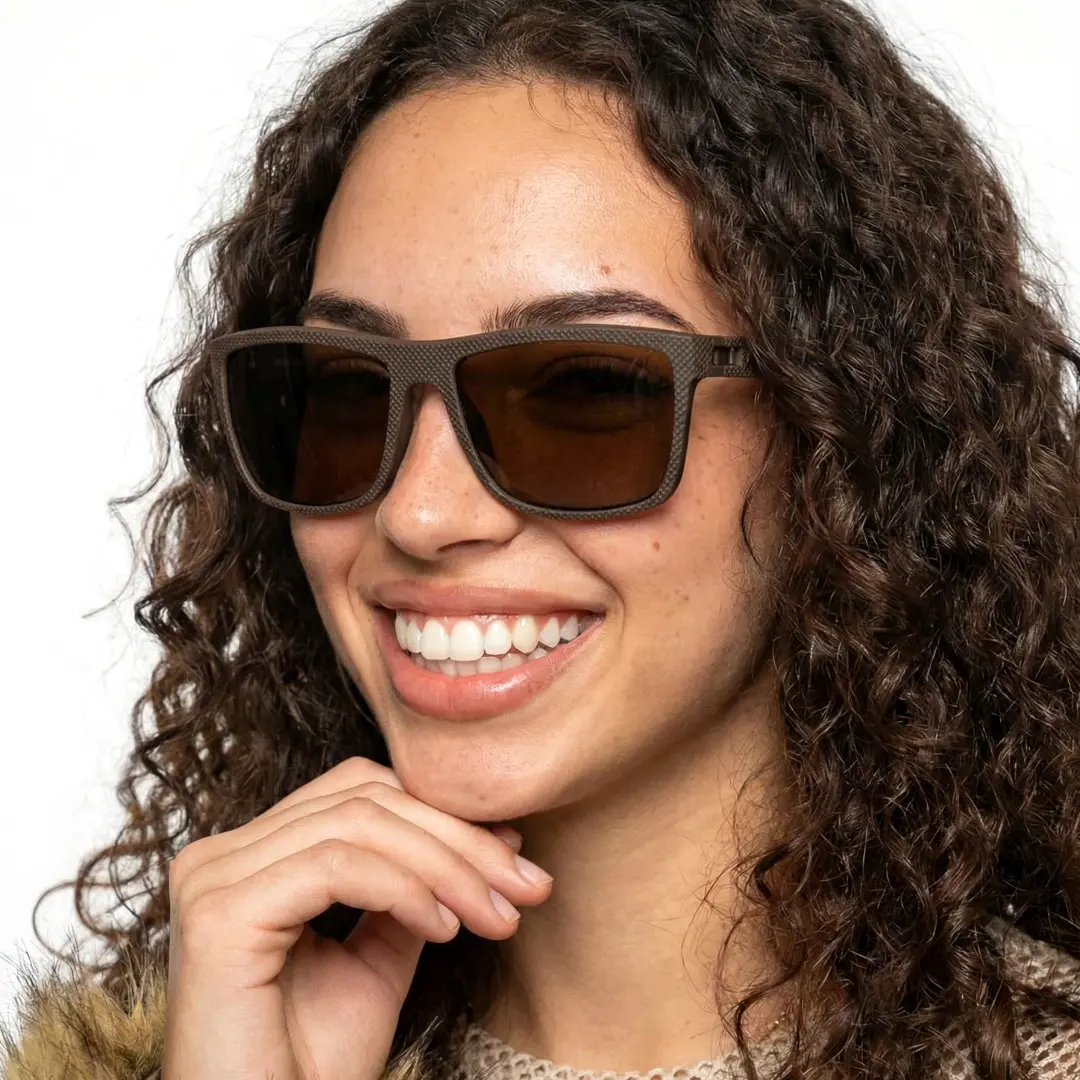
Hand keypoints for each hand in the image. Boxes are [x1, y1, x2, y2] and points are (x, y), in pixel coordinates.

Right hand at [161, 757, 550, 1079]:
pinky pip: (335, 866)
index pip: (358, 793)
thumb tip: (492, 836)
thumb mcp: (380, 960)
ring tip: (494, 915)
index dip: (441, 816)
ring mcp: (212, 878)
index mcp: (250, 857)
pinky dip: (405, 888)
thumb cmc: (311, 1067)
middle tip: (525, 885)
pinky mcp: (221, 913)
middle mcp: (221, 855)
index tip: (514, 859)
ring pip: (357, 824)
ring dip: (445, 866)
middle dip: (457, 839)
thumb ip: (414, 890)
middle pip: (362, 798)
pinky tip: (443, 929)